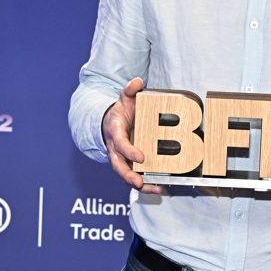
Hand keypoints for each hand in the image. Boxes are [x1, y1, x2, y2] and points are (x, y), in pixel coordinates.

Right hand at [101, 77, 161, 193]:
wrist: (112, 122)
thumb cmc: (121, 111)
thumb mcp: (125, 98)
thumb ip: (130, 90)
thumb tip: (137, 82)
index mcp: (115, 132)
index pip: (120, 144)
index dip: (129, 151)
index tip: (140, 157)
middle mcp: (116, 149)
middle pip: (119, 165)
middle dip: (128, 175)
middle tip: (139, 182)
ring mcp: (122, 158)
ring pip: (126, 175)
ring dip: (138, 184)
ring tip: (153, 188)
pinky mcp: (129, 164)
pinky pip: (135, 176)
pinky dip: (145, 184)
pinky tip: (157, 187)